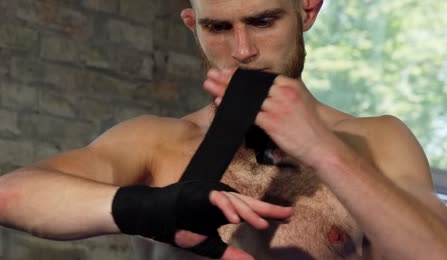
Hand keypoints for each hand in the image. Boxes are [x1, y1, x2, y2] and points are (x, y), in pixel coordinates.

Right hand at [174, 190, 292, 259]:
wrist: (157, 219)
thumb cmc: (180, 228)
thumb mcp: (209, 246)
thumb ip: (228, 252)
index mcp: (225, 210)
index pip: (252, 211)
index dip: (270, 214)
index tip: (289, 218)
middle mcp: (222, 201)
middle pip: (250, 203)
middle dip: (268, 210)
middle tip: (288, 214)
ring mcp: (211, 196)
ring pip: (236, 201)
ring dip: (249, 212)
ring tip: (264, 224)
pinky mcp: (200, 194)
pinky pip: (217, 199)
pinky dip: (226, 208)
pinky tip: (235, 219)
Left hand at [203, 68, 333, 163]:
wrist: (322, 147)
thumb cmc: (310, 128)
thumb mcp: (300, 102)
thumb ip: (283, 93)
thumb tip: (263, 92)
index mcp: (290, 85)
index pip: (259, 76)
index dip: (240, 74)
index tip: (225, 71)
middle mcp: (283, 92)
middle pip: (249, 83)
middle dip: (227, 78)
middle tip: (211, 74)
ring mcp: (277, 106)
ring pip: (245, 95)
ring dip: (224, 90)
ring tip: (209, 85)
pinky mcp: (273, 121)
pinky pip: (247, 112)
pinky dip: (232, 107)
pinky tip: (220, 103)